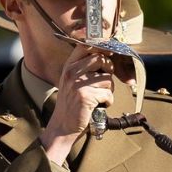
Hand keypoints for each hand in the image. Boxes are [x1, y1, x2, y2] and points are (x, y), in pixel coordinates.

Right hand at [41, 48, 115, 162]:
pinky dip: (108, 101)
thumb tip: (108, 54)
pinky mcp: (86, 96)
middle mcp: (72, 71)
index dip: (101, 47)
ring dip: (108, 90)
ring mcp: (78, 83)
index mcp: (69, 66)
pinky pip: (108, 94)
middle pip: (102, 60)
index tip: (108, 53)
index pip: (86, 46)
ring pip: (108, 79)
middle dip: (108, 72)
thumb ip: (86, 67)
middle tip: (102, 84)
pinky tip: (98, 105)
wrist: (63, 125)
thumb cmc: (73, 103)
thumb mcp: (73, 80)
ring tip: (98, 97)